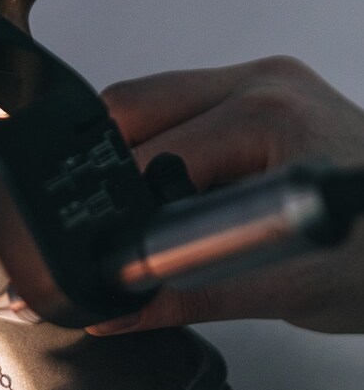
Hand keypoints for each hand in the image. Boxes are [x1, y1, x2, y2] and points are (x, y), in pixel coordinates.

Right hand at [89, 56, 363, 334]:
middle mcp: (260, 84)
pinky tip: (173, 182)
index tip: (106, 246)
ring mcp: (258, 79)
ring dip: (128, 151)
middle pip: (131, 107)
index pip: (148, 157)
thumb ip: (190, 295)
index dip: (115, 207)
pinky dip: (155, 142)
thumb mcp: (285, 287)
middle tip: (114, 223)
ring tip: (148, 206)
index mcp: (267, 119)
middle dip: (104, 168)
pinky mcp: (255, 90)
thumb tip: (118, 310)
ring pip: (145, 101)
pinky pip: (174, 105)